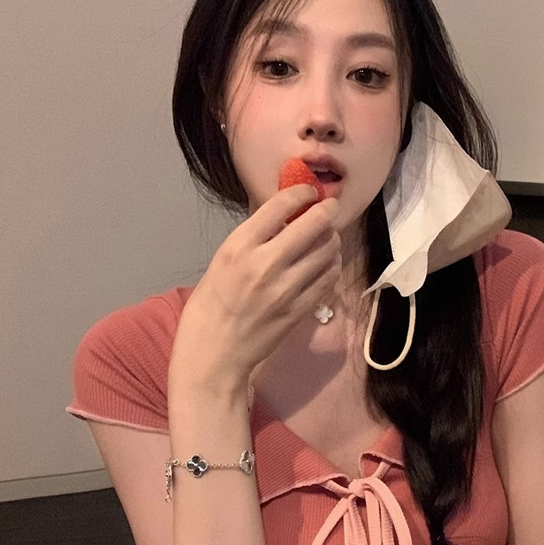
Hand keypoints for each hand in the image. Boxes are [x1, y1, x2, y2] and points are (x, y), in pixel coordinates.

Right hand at [169, 185, 341, 395]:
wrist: (214, 353)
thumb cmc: (211, 305)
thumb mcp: (222, 261)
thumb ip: (252, 239)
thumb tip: (283, 217)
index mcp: (239, 246)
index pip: (280, 205)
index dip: (302, 192)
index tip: (309, 191)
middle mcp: (265, 263)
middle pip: (313, 224)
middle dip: (327, 210)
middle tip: (330, 208)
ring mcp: (286, 288)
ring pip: (327, 250)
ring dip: (332, 239)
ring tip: (327, 238)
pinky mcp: (300, 309)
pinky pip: (328, 278)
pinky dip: (332, 266)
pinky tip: (327, 264)